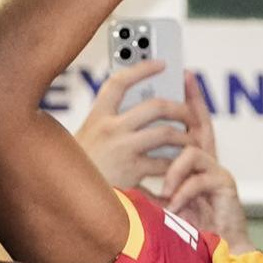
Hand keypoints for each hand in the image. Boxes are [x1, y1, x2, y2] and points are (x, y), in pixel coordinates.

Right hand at [75, 60, 196, 189]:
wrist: (69, 199)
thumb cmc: (83, 169)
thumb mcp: (89, 138)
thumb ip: (112, 123)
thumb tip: (145, 108)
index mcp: (97, 117)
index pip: (119, 82)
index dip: (142, 69)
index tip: (161, 63)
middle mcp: (109, 129)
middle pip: (155, 106)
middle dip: (179, 108)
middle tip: (190, 113)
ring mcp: (122, 150)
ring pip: (166, 133)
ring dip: (185, 137)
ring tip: (193, 141)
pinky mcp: (132, 172)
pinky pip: (165, 162)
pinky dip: (177, 165)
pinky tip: (182, 166)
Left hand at [164, 73, 253, 251]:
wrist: (216, 260)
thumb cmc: (188, 235)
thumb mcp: (164, 205)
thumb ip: (155, 184)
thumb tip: (124, 169)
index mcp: (192, 166)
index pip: (188, 126)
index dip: (187, 101)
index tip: (182, 75)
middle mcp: (207, 164)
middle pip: (201, 124)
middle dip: (192, 101)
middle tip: (184, 80)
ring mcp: (217, 172)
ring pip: (191, 152)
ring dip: (173, 170)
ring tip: (165, 193)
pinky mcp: (224, 185)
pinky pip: (198, 177)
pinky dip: (182, 192)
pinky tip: (174, 206)